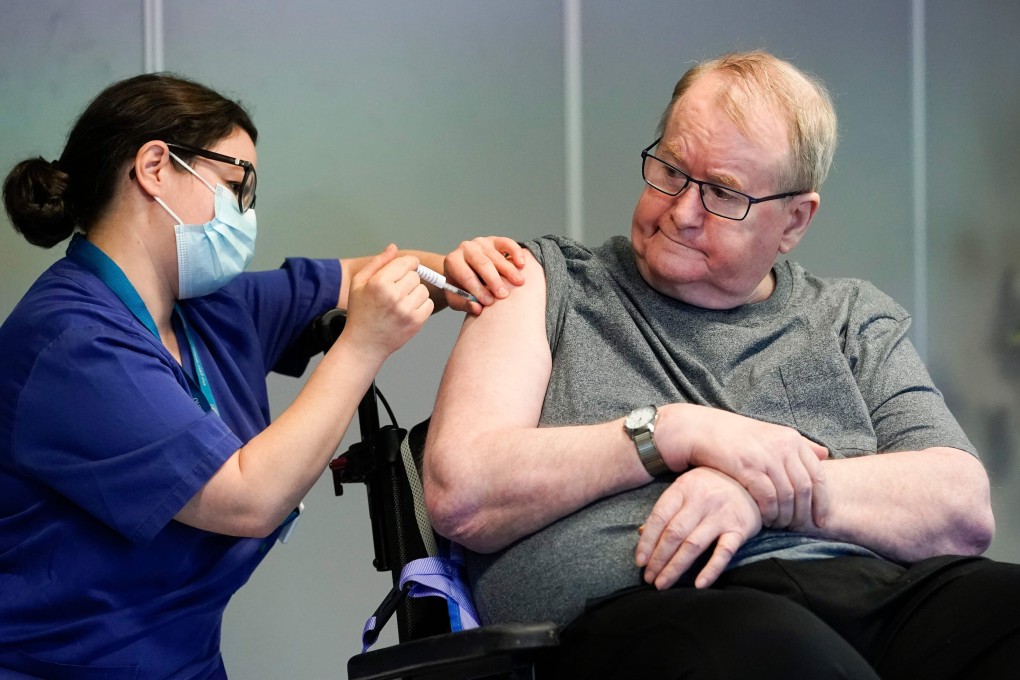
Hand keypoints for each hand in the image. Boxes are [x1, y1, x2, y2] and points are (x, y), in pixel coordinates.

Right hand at [343, 244, 432, 360]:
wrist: (363, 344)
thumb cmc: (360, 312)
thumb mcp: (359, 283)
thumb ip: (377, 262)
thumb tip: (394, 247)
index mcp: (379, 283)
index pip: (407, 262)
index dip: (409, 263)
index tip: (407, 268)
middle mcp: (394, 295)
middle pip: (416, 276)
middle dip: (409, 280)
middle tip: (397, 290)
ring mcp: (406, 310)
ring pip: (423, 290)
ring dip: (415, 293)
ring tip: (401, 301)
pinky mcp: (415, 322)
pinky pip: (428, 304)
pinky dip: (421, 306)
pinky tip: (407, 310)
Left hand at [443, 237, 525, 311]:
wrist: (465, 270)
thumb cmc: (461, 286)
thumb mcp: (456, 298)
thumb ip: (464, 303)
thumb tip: (477, 308)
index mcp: (452, 262)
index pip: (466, 275)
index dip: (477, 289)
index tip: (489, 302)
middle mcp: (466, 248)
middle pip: (482, 263)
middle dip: (494, 280)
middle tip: (503, 295)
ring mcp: (481, 243)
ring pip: (496, 256)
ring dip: (508, 270)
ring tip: (519, 283)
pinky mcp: (495, 241)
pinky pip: (507, 243)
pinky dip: (516, 252)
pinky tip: (522, 264)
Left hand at [635, 467, 760, 588]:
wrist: (750, 478)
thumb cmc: (710, 486)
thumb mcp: (686, 488)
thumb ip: (667, 510)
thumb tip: (640, 532)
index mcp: (683, 489)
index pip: (659, 518)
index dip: (647, 541)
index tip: (639, 562)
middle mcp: (700, 501)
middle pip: (674, 534)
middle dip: (658, 559)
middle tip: (649, 578)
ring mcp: (721, 515)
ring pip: (693, 545)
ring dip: (676, 567)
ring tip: (663, 583)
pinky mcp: (739, 529)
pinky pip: (723, 552)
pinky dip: (711, 569)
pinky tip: (699, 584)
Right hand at [659, 404, 829, 529]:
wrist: (702, 430)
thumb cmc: (736, 437)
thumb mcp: (771, 435)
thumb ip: (799, 445)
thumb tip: (825, 454)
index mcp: (792, 439)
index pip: (818, 475)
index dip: (822, 501)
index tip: (821, 520)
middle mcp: (783, 446)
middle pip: (805, 489)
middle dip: (804, 514)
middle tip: (798, 528)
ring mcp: (766, 456)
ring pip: (788, 496)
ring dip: (785, 517)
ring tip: (779, 526)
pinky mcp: (748, 467)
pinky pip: (768, 498)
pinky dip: (770, 513)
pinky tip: (765, 520)